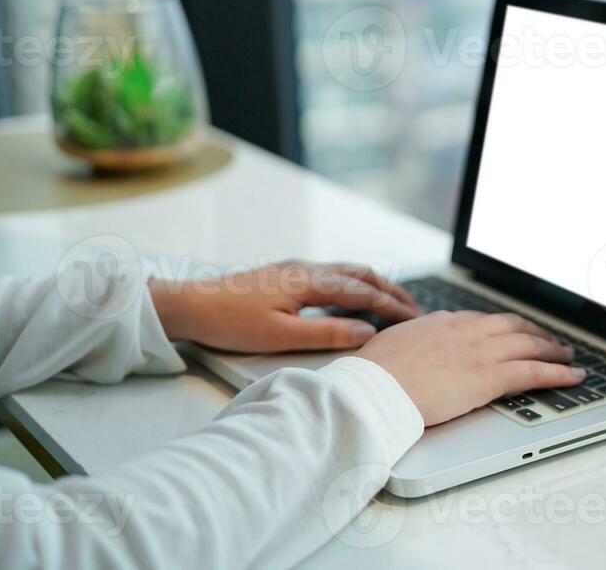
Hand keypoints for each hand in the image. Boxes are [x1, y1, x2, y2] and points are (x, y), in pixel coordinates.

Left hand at [150, 261, 420, 351]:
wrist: (189, 305)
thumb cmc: (230, 323)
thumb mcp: (280, 336)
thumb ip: (326, 334)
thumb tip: (367, 333)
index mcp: (310, 281)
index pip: (363, 292)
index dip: (392, 306)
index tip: (416, 319)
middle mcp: (308, 268)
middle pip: (362, 274)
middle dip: (391, 290)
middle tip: (415, 310)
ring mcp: (297, 268)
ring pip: (348, 271)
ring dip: (375, 285)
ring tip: (393, 302)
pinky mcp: (287, 274)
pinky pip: (334, 274)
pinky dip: (356, 284)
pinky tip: (353, 299)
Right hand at [353, 310, 585, 425]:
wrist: (373, 386)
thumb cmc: (375, 371)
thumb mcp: (397, 342)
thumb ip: (416, 339)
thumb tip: (417, 343)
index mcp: (446, 321)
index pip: (487, 320)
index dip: (508, 327)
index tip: (517, 331)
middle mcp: (469, 330)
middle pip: (516, 327)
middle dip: (538, 333)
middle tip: (552, 340)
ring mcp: (482, 352)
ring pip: (531, 346)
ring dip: (555, 350)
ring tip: (569, 356)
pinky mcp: (490, 378)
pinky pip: (534, 373)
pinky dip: (559, 373)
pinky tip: (573, 376)